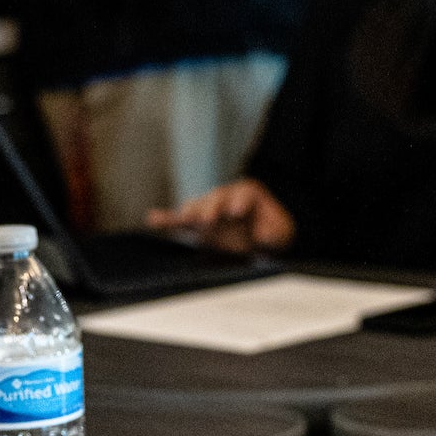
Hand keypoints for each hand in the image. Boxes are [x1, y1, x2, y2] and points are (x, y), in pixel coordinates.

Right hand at [147, 178, 295, 255]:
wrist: (260, 242)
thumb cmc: (272, 233)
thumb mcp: (282, 234)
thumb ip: (275, 233)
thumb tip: (263, 235)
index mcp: (249, 194)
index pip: (244, 193)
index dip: (239, 201)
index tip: (235, 211)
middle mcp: (225, 198)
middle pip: (216, 198)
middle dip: (211, 208)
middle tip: (209, 218)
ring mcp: (208, 211)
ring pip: (197, 208)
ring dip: (191, 213)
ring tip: (186, 219)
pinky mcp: (196, 226)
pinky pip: (179, 222)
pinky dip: (166, 221)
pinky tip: (153, 220)